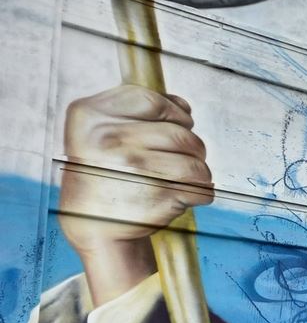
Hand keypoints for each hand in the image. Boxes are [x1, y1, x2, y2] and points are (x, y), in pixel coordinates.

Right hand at [60, 85, 212, 303]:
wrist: (93, 223)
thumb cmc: (105, 171)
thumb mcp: (100, 131)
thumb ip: (138, 111)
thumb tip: (183, 106)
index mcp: (89, 116)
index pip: (151, 100)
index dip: (174, 112)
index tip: (177, 125)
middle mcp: (108, 140)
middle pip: (180, 132)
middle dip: (191, 146)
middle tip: (181, 159)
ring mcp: (133, 168)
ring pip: (196, 161)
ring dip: (198, 171)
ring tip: (180, 179)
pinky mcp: (156, 196)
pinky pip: (202, 187)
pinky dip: (201, 193)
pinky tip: (179, 196)